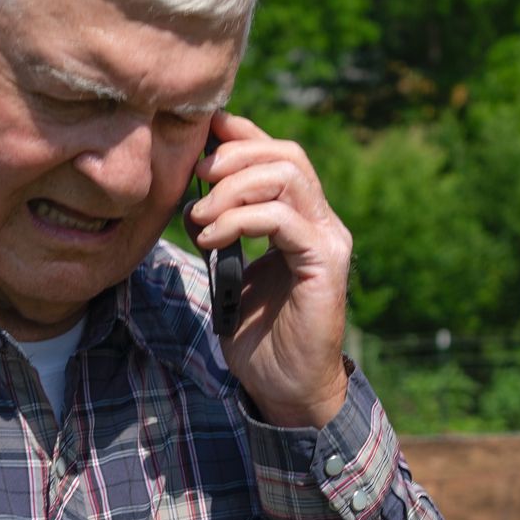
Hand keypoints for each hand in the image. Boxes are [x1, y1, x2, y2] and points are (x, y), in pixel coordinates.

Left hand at [186, 110, 351, 427]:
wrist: (286, 386)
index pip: (277, 153)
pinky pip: (282, 218)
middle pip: (286, 154)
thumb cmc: (258, 333)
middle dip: (233, 156)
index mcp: (300, 217)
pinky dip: (239, 220)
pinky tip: (211, 239)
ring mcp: (327, 239)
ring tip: (200, 217)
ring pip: (287, 176)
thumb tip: (192, 197)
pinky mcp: (324, 263)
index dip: (241, 134)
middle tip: (195, 179)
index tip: (201, 133)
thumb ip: (222, 229)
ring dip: (232, 188)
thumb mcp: (229, 269)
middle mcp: (321, 220)